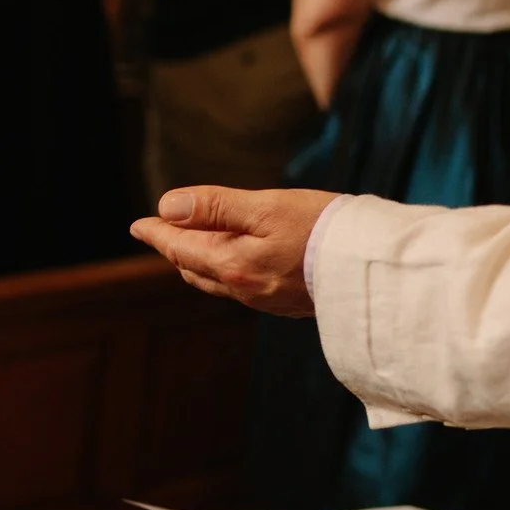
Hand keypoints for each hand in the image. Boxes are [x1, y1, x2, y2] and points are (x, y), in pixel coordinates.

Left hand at [130, 187, 339, 318]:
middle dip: (175, 249)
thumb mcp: (266, 206)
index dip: (158, 233)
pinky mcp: (287, 303)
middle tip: (160, 232)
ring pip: (216, 281)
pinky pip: (241, 289)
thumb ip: (216, 207)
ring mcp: (265, 300)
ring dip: (197, 263)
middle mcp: (244, 289)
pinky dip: (224, 272)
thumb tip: (168, 208)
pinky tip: (234, 265)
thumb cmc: (322, 229)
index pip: (182, 247)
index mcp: (232, 264)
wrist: (371, 267)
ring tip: (188, 248)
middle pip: (194, 268)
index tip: (138, 225)